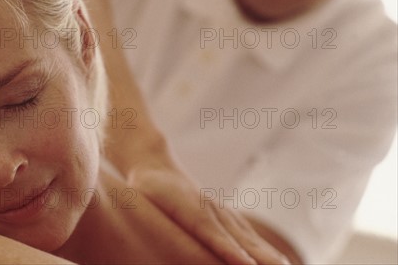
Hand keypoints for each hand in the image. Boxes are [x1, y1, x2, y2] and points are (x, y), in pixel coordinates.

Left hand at [127, 162, 290, 264]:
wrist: (157, 166)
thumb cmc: (146, 186)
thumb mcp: (143, 195)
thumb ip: (156, 212)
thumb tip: (156, 222)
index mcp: (192, 210)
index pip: (213, 234)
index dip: (229, 251)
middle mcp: (213, 212)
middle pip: (242, 240)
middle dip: (262, 259)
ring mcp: (222, 214)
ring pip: (249, 239)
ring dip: (269, 256)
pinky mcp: (225, 217)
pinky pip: (247, 236)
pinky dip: (264, 250)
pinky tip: (278, 261)